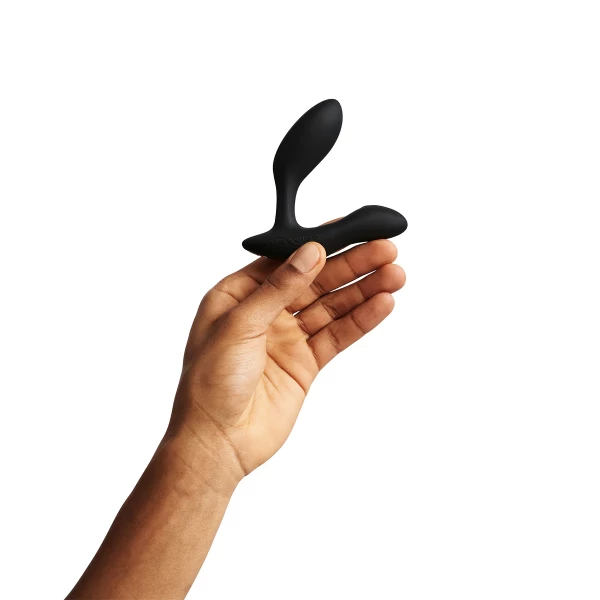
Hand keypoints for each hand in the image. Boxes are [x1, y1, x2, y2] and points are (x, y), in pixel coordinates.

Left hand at [168, 239, 405, 479]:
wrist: (217, 443)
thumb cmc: (209, 384)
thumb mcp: (239, 324)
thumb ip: (278, 288)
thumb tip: (309, 253)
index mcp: (239, 295)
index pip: (287, 260)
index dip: (321, 244)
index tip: (352, 229)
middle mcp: (265, 313)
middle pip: (316, 281)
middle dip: (352, 266)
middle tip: (386, 250)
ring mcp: (287, 338)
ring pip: (332, 307)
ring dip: (364, 291)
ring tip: (395, 275)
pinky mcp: (305, 363)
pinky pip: (337, 336)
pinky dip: (360, 321)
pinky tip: (382, 305)